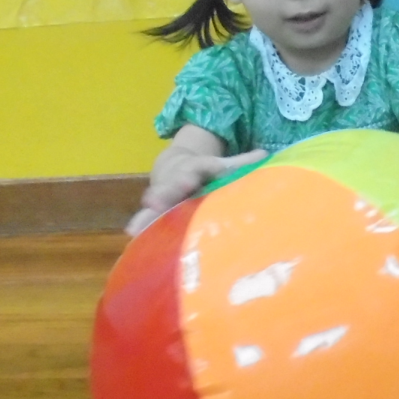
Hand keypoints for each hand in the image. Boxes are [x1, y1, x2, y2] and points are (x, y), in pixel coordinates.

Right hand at [126, 147, 267, 235]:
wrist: (173, 169)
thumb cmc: (205, 172)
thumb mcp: (222, 165)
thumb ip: (242, 163)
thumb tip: (265, 155)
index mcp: (193, 171)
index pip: (192, 172)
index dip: (189, 177)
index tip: (186, 181)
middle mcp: (175, 185)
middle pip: (168, 190)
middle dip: (161, 197)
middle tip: (152, 204)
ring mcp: (164, 201)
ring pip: (153, 210)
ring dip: (145, 219)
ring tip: (134, 229)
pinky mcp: (157, 217)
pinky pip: (150, 225)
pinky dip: (144, 233)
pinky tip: (135, 243)